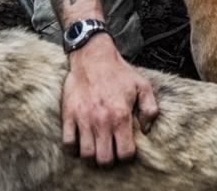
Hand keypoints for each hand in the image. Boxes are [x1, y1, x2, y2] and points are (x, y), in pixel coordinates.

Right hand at [61, 34, 158, 167]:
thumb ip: (150, 109)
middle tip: (110, 152)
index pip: (125, 153)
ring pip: (86, 155)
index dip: (127, 156)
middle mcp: (102, 121)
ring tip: (96, 149)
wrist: (93, 56)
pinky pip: (67, 143)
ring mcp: (83, 119)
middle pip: (104, 159)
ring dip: (92, 156)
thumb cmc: (118, 71)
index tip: (125, 150)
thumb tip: (146, 129)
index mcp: (121, 116)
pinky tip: (80, 142)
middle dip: (109, 161)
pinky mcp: (68, 115)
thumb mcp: (142, 86)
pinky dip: (73, 148)